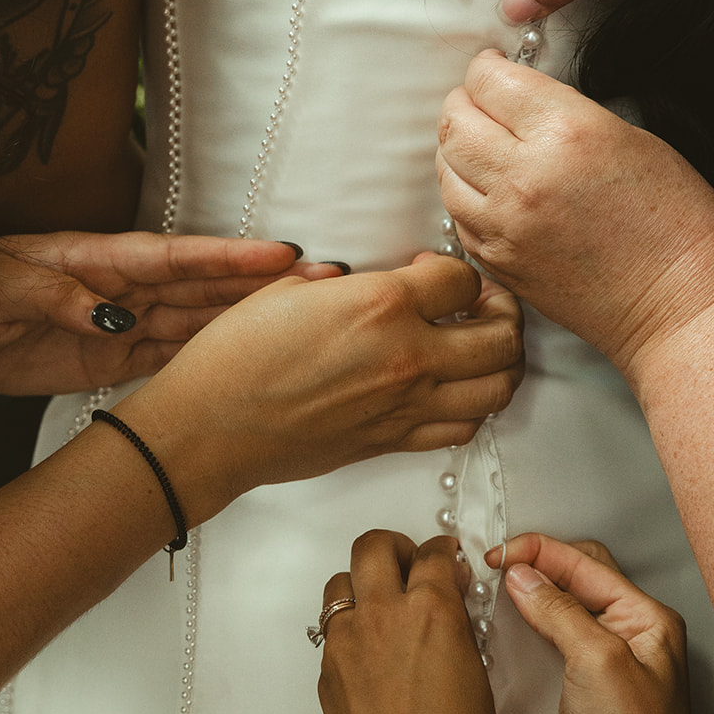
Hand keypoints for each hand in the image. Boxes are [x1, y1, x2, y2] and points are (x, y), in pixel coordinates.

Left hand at [0, 230, 338, 393]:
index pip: (176, 257)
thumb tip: (108, 315)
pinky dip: (216, 356)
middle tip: (323, 280)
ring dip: (253, 318)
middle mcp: (126, 287)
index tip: (280, 253)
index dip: (229, 256)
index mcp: (102, 257)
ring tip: (308, 317)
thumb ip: (57, 295)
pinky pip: (176, 356)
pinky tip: (256, 359)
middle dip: (264, 282)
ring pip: (202, 320)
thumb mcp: (1, 282)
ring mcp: (127, 320)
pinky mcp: (118, 356)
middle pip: (206, 285)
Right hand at [117, 254, 524, 520]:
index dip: (456, 271)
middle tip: (484, 306)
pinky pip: (464, 428)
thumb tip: (372, 280)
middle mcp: (407, 356)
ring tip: (482, 348)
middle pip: (501, 336)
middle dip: (503, 313)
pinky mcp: (394, 442)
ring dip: (502, 363)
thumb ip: (347, 282)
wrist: (209, 427)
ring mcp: (406, 405)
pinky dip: (475, 406)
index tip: (434, 272)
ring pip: (498, 388)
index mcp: (382, 305)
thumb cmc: (235, 356)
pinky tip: (455, 390)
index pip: (464, 278)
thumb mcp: (288, 288)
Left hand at [317, 531, 499, 713]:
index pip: (433, 554)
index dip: (444, 553)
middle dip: (394, 548)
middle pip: (372, 546)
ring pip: (341, 583)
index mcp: (431, 613)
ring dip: (364, 585)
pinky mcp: (326, 673)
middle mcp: (382, 617)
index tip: (448, 560)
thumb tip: (450, 604)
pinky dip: (352, 628)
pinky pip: (333, 629)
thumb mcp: (478, 679)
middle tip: (411, 568)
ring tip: (386, 609)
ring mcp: (346, 644)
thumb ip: (458, 629)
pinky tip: (375, 655)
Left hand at [437, 50, 713, 376]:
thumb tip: (522, 102)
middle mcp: (524, 177)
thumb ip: (568, 113)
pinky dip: (464, 192)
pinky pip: (457, 213)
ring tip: (483, 143)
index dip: (489, 67)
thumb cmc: (679, 224)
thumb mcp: (634, 139)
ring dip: (458, 148)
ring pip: (446, 168)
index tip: (495, 68)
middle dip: (464, 101)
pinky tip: (490, 188)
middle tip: (482, 100)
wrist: (680, 307)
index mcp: (566, 132)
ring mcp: (504, 225)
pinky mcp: (497, 262)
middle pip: (456, 122)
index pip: (491, 81)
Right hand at [491, 534, 713, 713]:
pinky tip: (507, 622)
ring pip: (560, 607)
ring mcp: (603, 661)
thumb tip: (524, 576)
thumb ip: (559, 613)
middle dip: (533, 564)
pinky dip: (526, 623)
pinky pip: (551, 639)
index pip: (585, 562)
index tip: (499, 553)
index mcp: (645, 618)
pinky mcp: (580, 688)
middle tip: (492, 564)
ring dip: (528, 591)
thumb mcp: (598, 664)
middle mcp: (627, 634)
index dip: (539, 552)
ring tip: (492, 584)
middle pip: (574, 577)